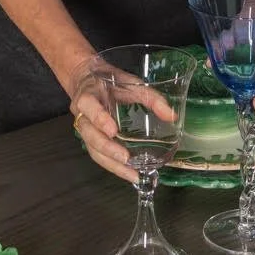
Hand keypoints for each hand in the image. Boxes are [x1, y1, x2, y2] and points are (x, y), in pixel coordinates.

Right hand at [69, 60, 175, 183]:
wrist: (85, 79)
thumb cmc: (109, 81)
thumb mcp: (129, 82)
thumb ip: (149, 97)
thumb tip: (171, 116)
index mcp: (88, 95)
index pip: (88, 106)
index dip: (99, 118)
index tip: (113, 131)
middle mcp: (82, 115)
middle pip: (90, 135)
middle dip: (107, 149)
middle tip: (126, 159)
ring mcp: (84, 130)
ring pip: (93, 150)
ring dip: (112, 164)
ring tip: (132, 175)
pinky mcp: (89, 140)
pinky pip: (98, 155)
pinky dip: (113, 166)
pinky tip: (128, 172)